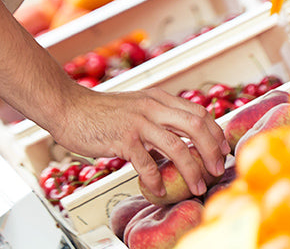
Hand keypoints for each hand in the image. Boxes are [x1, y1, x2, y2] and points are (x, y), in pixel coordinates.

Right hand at [50, 84, 229, 200]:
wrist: (68, 107)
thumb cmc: (101, 112)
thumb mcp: (136, 106)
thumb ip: (158, 117)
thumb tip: (180, 140)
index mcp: (159, 98)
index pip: (199, 112)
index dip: (215, 133)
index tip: (221, 151)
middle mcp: (153, 107)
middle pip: (196, 125)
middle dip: (212, 150)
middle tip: (216, 170)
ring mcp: (138, 122)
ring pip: (177, 146)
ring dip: (192, 170)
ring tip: (197, 187)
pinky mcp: (122, 138)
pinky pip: (146, 163)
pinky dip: (156, 180)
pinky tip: (157, 190)